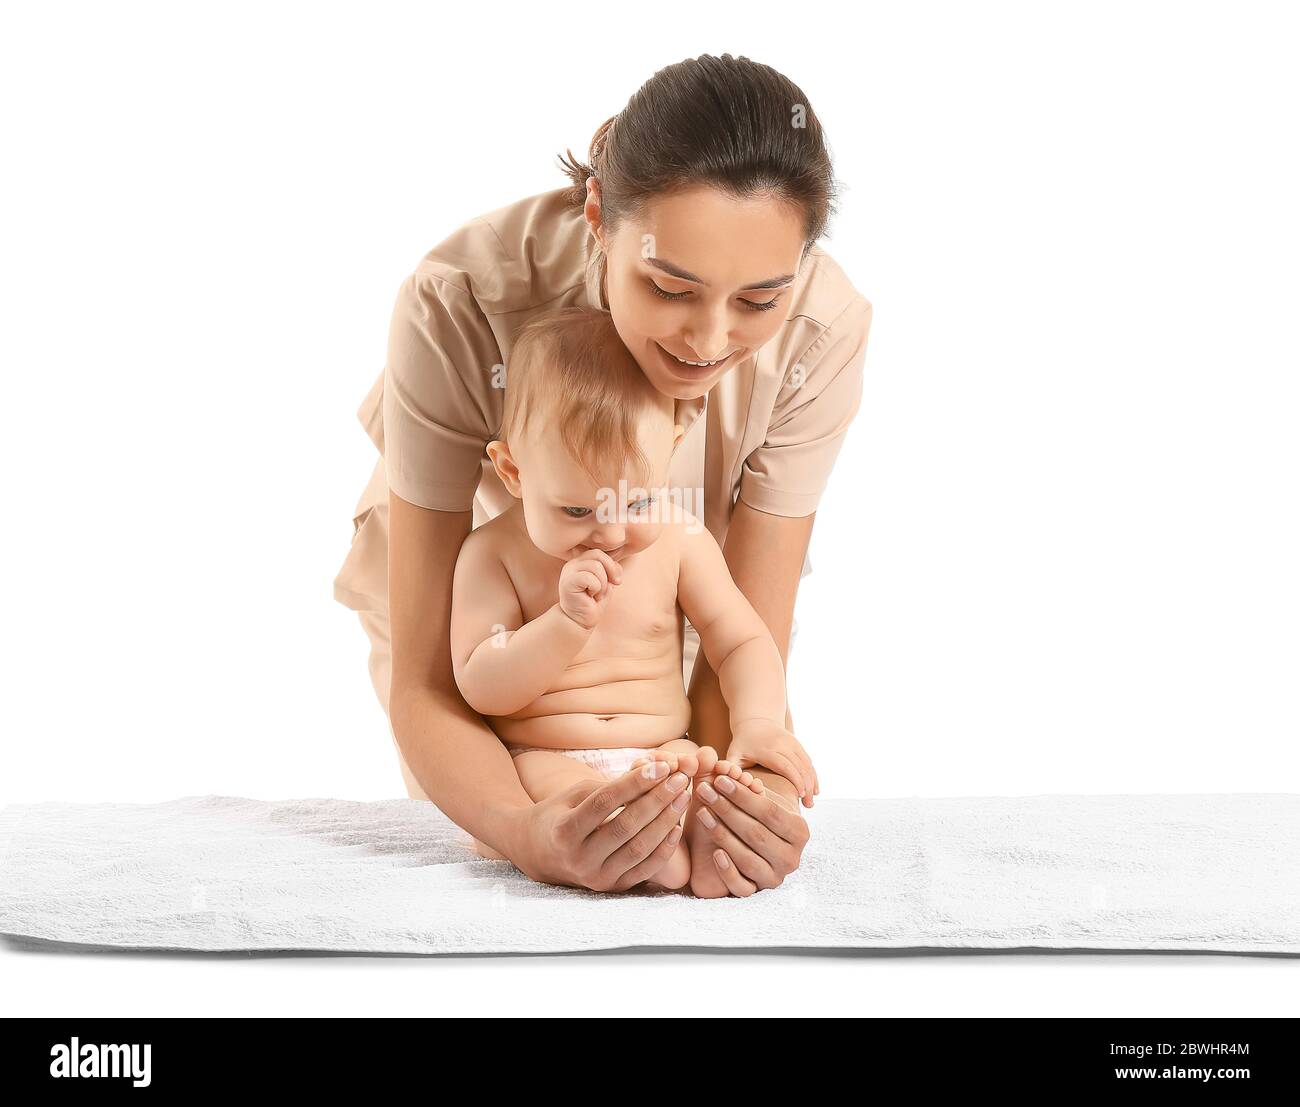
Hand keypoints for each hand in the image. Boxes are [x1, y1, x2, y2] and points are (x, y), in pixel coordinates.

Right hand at [512, 756, 692, 891]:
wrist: (538, 854)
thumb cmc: (560, 814)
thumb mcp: (575, 794)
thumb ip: (609, 786)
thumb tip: (651, 773)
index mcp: (564, 830)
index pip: (605, 802)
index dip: (635, 783)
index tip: (661, 767)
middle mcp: (579, 858)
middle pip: (626, 826)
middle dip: (658, 800)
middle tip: (680, 780)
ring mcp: (596, 877)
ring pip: (640, 849)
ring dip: (666, 821)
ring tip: (683, 797)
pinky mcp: (611, 888)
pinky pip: (645, 869)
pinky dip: (664, 848)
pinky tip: (676, 826)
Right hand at [557, 549, 622, 629]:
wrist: (579, 621)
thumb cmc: (592, 602)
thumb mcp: (605, 582)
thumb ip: (609, 570)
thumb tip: (616, 566)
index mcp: (580, 561)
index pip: (599, 553)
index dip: (612, 565)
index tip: (617, 581)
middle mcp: (572, 564)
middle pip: (597, 555)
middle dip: (610, 571)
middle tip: (610, 587)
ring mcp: (568, 572)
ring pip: (596, 566)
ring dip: (602, 583)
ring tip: (596, 594)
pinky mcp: (567, 582)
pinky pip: (589, 578)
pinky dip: (596, 588)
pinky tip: (590, 597)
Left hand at [685, 761, 810, 897]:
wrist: (764, 840)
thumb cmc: (759, 813)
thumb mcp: (758, 797)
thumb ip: (740, 780)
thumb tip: (714, 761)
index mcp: (800, 832)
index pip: (769, 812)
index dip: (743, 796)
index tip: (719, 779)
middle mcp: (792, 858)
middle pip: (757, 834)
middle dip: (728, 810)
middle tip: (704, 791)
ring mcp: (776, 877)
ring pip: (748, 859)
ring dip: (722, 834)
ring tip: (702, 813)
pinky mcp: (758, 892)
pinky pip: (743, 888)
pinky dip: (728, 871)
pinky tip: (715, 852)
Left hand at [726, 718, 818, 807]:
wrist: (754, 721)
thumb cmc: (742, 744)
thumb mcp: (733, 754)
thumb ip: (730, 769)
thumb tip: (727, 786)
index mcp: (766, 748)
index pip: (785, 765)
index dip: (794, 780)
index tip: (799, 796)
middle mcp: (782, 742)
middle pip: (799, 765)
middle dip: (805, 785)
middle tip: (808, 806)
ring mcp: (791, 742)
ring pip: (806, 763)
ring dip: (811, 781)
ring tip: (811, 802)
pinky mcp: (797, 743)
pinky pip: (808, 760)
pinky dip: (812, 775)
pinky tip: (815, 790)